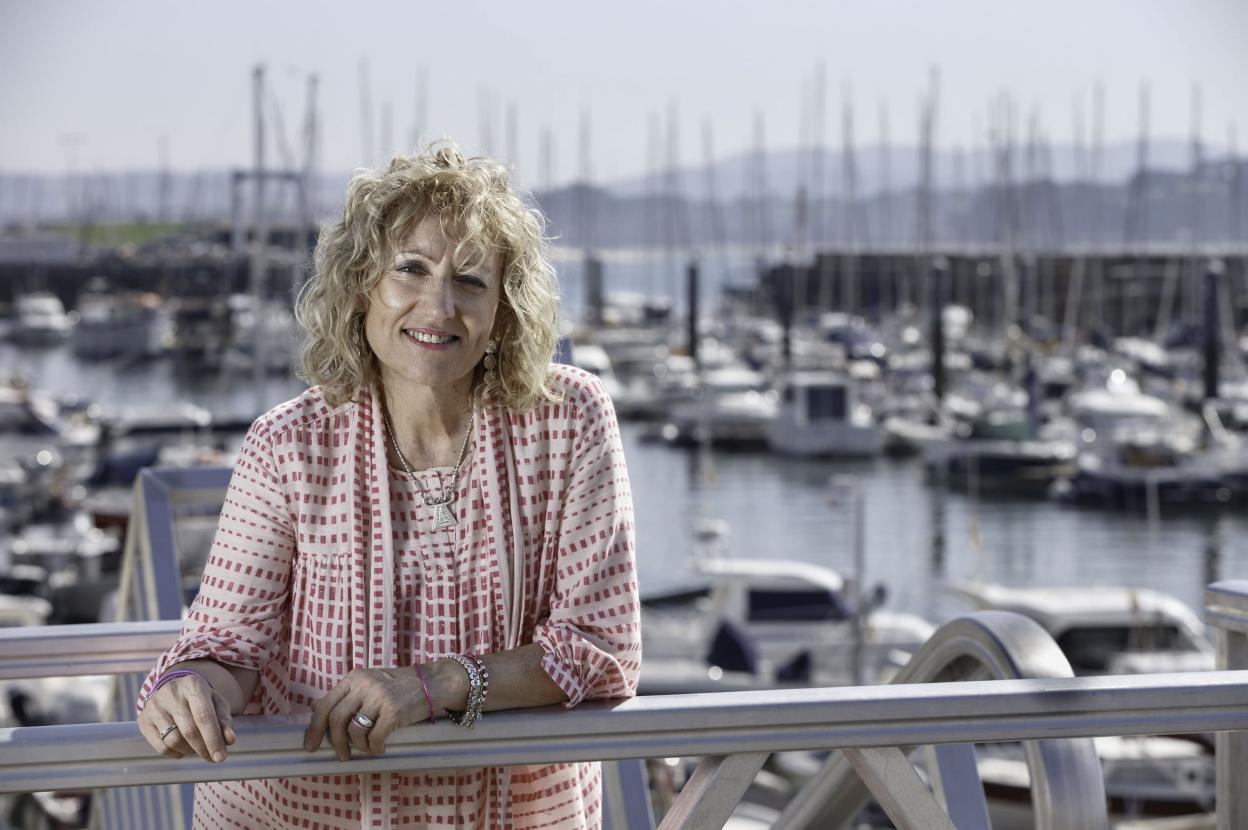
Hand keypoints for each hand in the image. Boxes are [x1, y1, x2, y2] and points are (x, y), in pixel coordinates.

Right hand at [138, 674, 234, 762]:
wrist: (174, 688)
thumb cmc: (201, 699)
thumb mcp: (217, 703)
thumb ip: (225, 721)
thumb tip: (229, 740)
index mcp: (193, 685)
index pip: (204, 717)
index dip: (213, 739)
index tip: (221, 757)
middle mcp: (171, 693)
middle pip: (189, 730)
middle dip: (203, 748)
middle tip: (212, 757)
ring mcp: (154, 706)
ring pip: (174, 741)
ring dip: (190, 751)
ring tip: (198, 749)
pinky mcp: (143, 719)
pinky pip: (161, 747)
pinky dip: (176, 754)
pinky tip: (183, 749)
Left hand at [303, 667, 428, 759]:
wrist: (432, 682)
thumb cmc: (399, 686)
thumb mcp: (369, 682)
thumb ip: (347, 695)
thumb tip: (316, 709)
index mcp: (354, 678)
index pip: (325, 704)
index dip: (314, 728)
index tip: (311, 745)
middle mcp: (364, 685)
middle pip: (336, 719)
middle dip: (335, 742)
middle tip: (341, 755)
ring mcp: (379, 697)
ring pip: (354, 730)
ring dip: (358, 746)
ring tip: (366, 748)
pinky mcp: (394, 711)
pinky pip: (375, 737)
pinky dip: (375, 747)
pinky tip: (380, 748)